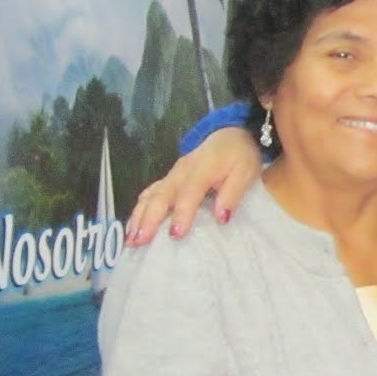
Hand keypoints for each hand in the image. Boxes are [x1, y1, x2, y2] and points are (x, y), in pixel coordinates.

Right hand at [125, 127, 262, 245]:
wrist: (229, 133)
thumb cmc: (239, 156)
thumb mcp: (245, 172)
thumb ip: (233, 194)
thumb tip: (221, 218)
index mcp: (201, 170)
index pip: (188, 194)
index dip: (181, 214)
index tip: (175, 235)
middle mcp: (180, 172)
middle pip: (161, 196)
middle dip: (148, 219)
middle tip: (139, 242)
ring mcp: (171, 175)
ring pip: (150, 196)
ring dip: (138, 217)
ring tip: (131, 240)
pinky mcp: (168, 179)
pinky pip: (149, 193)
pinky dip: (139, 210)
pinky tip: (133, 226)